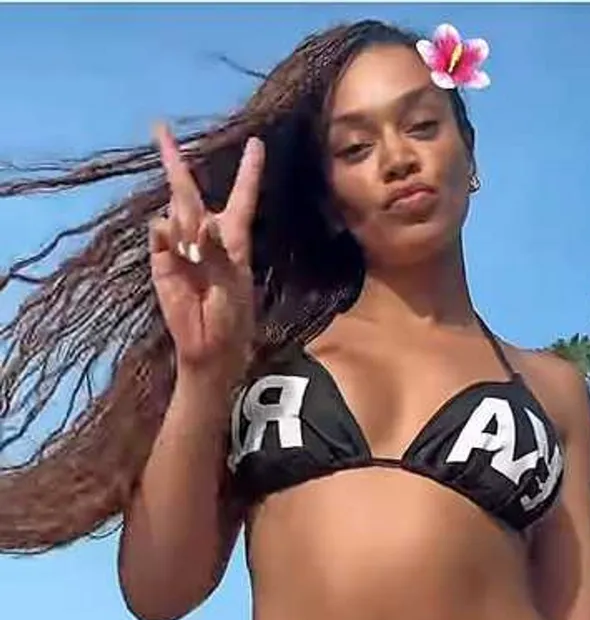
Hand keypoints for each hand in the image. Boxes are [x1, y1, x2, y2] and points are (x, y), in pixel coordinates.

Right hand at [149, 122, 264, 383]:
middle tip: (160, 129)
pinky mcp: (161, 260)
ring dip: (183, 219)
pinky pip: (160, 234)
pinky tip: (178, 251)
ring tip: (193, 252)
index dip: (249, 171)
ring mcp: (181, 245)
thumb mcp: (232, 284)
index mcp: (234, 237)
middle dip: (175, 161)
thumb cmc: (231, 317)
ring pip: (176, 211)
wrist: (208, 347)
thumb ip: (216, 253)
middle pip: (191, 191)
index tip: (257, 142)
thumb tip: (199, 224)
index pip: (242, 196)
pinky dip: (167, 237)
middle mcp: (207, 235)